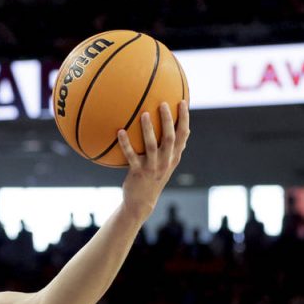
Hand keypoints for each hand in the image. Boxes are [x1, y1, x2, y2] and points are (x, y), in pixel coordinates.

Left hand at [117, 100, 189, 221]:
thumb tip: (184, 129)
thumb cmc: (153, 178)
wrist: (142, 202)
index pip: (183, 135)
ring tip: (144, 114)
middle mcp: (166, 161)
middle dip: (168, 120)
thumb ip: (173, 148)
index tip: (183, 101)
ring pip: (152, 145)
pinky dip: (125, 143)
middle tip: (163, 103)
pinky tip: (119, 131)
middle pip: (170, 137)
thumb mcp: (167, 163)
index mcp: (174, 156)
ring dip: (148, 129)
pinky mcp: (138, 172)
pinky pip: (131, 155)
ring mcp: (152, 167)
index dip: (184, 118)